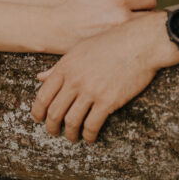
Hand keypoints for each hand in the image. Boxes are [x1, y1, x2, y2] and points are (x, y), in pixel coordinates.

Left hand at [32, 12, 177, 142]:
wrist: (140, 42)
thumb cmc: (112, 42)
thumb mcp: (81, 48)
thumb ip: (60, 65)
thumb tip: (40, 77)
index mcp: (66, 66)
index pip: (43, 95)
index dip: (38, 111)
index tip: (39, 119)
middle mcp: (75, 79)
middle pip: (54, 112)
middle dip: (52, 126)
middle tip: (55, 131)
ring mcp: (91, 91)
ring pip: (71, 122)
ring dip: (70, 134)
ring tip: (73, 137)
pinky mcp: (107, 101)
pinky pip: (91, 125)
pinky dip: (88, 135)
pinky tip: (90, 137)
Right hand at [51, 0, 156, 50]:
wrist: (57, 29)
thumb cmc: (76, 5)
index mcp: (119, 0)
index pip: (150, 0)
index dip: (146, 1)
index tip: (139, 4)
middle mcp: (122, 20)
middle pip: (151, 18)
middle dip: (146, 16)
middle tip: (135, 16)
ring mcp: (119, 38)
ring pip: (144, 33)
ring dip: (140, 30)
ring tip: (128, 28)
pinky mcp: (114, 51)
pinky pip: (133, 46)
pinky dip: (131, 43)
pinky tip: (121, 41)